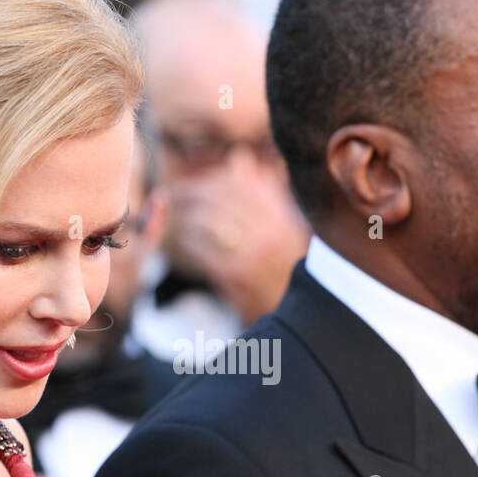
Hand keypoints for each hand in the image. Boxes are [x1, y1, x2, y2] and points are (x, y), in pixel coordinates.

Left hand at [166, 168, 310, 324]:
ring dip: (186, 217)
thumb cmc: (289, 267)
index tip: (196, 180)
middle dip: (192, 193)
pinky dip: (189, 242)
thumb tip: (240, 160)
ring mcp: (252, 254)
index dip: (212, 178)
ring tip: (176, 215)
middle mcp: (270, 231)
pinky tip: (183, 241)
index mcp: (283, 216)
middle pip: (220, 199)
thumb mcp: (288, 225)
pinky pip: (202, 250)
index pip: (240, 183)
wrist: (302, 315)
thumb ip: (265, 192)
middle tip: (176, 193)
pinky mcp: (235, 277)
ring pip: (207, 222)